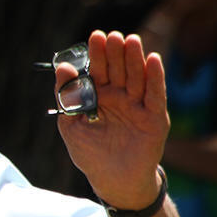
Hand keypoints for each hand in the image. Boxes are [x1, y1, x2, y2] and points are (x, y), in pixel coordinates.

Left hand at [56, 30, 169, 207]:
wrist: (113, 180)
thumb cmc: (89, 153)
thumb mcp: (70, 124)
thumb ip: (67, 97)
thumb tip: (61, 67)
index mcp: (98, 97)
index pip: (97, 70)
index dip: (97, 54)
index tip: (95, 36)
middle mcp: (119, 97)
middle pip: (117, 69)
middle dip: (114, 52)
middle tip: (111, 35)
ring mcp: (138, 105)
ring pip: (136, 77)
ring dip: (134, 59)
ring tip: (131, 40)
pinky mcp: (155, 117)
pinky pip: (155, 94)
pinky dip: (155, 77)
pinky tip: (153, 59)